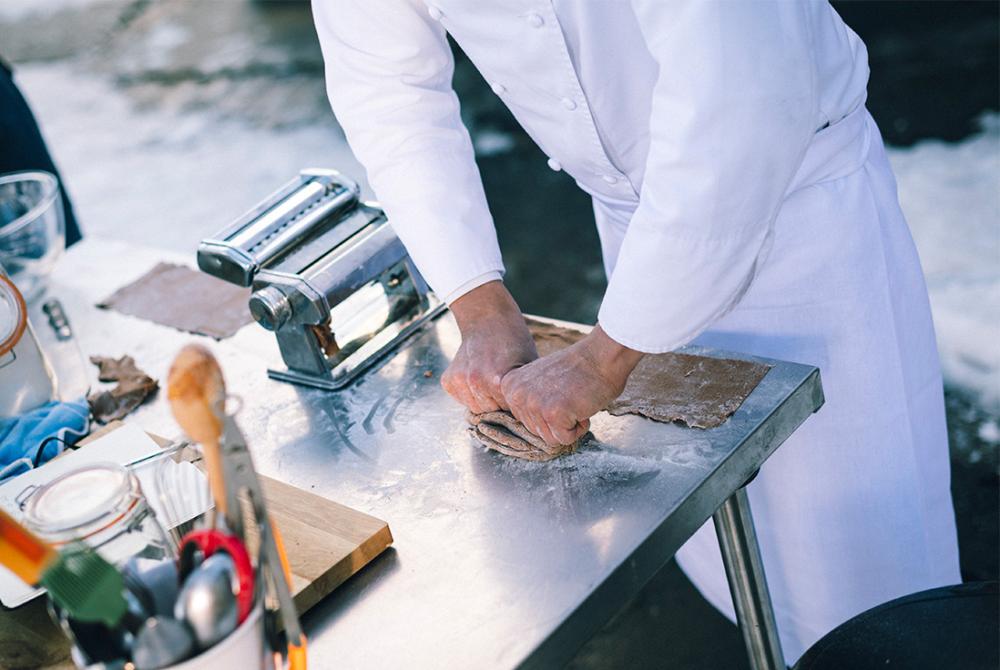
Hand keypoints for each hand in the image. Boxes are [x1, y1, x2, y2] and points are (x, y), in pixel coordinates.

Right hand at [441, 281, 537, 413]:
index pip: (509, 412)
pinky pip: (461, 399)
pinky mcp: (448, 380)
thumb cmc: (513, 340)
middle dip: (499, 404)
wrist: (486, 318)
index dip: (516, 406)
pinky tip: (478, 377)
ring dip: (484, 400)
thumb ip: (525, 391)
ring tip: (491, 380)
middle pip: (491, 413)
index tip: (518, 396)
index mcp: (497, 381)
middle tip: (504, 386)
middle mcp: (475, 382)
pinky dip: (469, 393)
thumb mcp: (528, 365)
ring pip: (475, 408)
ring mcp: (459, 381)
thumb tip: (530, 413)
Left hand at [500, 324, 642, 445]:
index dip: (547, 412)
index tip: (558, 391)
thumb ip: (528, 399)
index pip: (524, 422)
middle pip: (537, 432)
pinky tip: (581, 404)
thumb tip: (529, 424)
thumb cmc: (577, 369)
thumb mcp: (538, 380)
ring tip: (574, 399)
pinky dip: (580, 427)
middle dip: (558, 420)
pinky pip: (566, 439)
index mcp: (510, 386)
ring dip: (569, 424)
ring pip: (551, 438)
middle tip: (569, 395)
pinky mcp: (553, 414)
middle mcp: (517, 395)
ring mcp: (534, 404)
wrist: (601, 356)